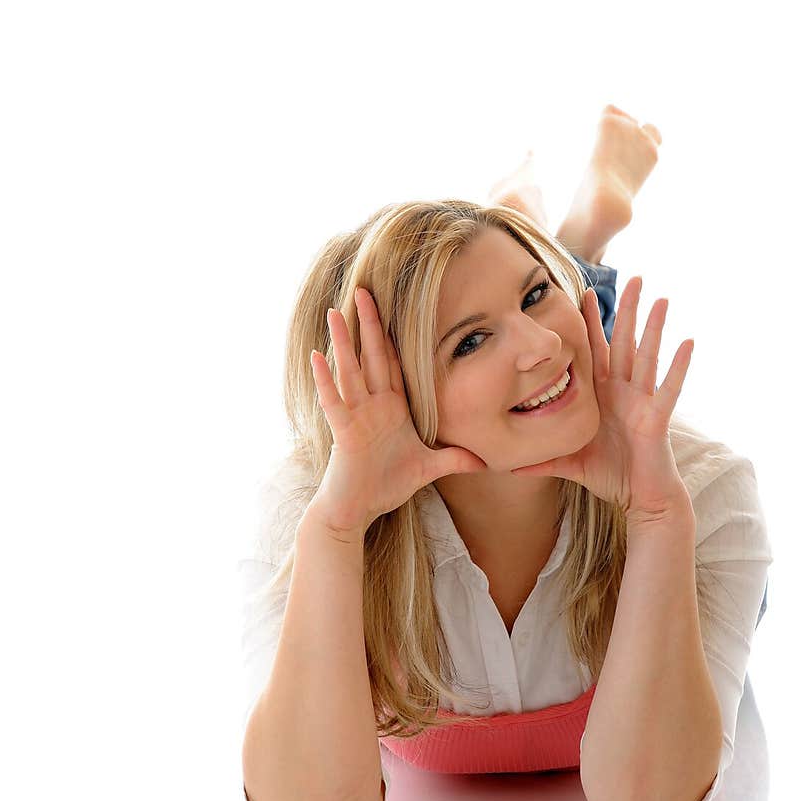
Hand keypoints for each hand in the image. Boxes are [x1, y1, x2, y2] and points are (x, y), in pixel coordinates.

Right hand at [309, 287, 487, 533]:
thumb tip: (483, 460)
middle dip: (369, 323)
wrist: (356, 512)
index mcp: (391, 409)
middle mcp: (372, 406)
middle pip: (371, 356)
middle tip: (365, 289)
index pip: (394, 364)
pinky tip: (317, 355)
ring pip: (349, 371)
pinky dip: (325, 380)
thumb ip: (453, 459)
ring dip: (343, 341)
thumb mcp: (427, 469)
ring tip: (336, 311)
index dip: (393, 335)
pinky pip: (333, 401)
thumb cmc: (384, 487)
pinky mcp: (343, 432)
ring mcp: (355, 416)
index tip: (395, 306)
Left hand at [510, 277, 692, 518]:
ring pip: (647, 357)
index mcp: (602, 396)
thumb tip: (506, 466)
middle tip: (635, 277)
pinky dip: (678, 366)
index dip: (590, 324)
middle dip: (628, 311)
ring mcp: (641, 402)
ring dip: (654, 328)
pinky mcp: (656, 418)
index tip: (583, 293)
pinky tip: (688, 341)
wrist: (640, 499)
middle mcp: (623, 392)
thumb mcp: (569, 463)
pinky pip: (668, 388)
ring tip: (661, 298)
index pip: (596, 352)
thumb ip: (540, 460)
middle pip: (625, 343)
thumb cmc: (610, 476)